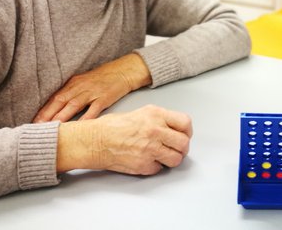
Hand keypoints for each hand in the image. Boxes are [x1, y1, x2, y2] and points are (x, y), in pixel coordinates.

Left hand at [33, 54, 151, 122]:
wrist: (124, 71)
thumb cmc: (103, 79)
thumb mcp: (84, 83)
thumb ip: (72, 94)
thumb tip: (57, 110)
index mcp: (73, 83)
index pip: (54, 98)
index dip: (43, 110)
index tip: (34, 122)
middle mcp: (80, 87)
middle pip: (60, 101)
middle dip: (47, 115)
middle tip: (37, 127)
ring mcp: (92, 92)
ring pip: (73, 105)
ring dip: (61, 117)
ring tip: (52, 128)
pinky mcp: (104, 97)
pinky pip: (93, 109)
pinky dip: (85, 119)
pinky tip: (79, 127)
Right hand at [57, 104, 192, 174]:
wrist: (95, 141)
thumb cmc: (112, 126)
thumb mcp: (140, 113)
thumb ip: (159, 120)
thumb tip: (173, 129)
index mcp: (156, 114)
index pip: (185, 123)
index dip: (187, 132)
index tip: (185, 135)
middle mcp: (155, 130)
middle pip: (184, 143)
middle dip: (182, 148)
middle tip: (177, 149)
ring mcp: (150, 149)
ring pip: (176, 159)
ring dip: (172, 159)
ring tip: (164, 157)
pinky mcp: (143, 165)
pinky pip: (159, 168)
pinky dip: (155, 166)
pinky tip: (146, 160)